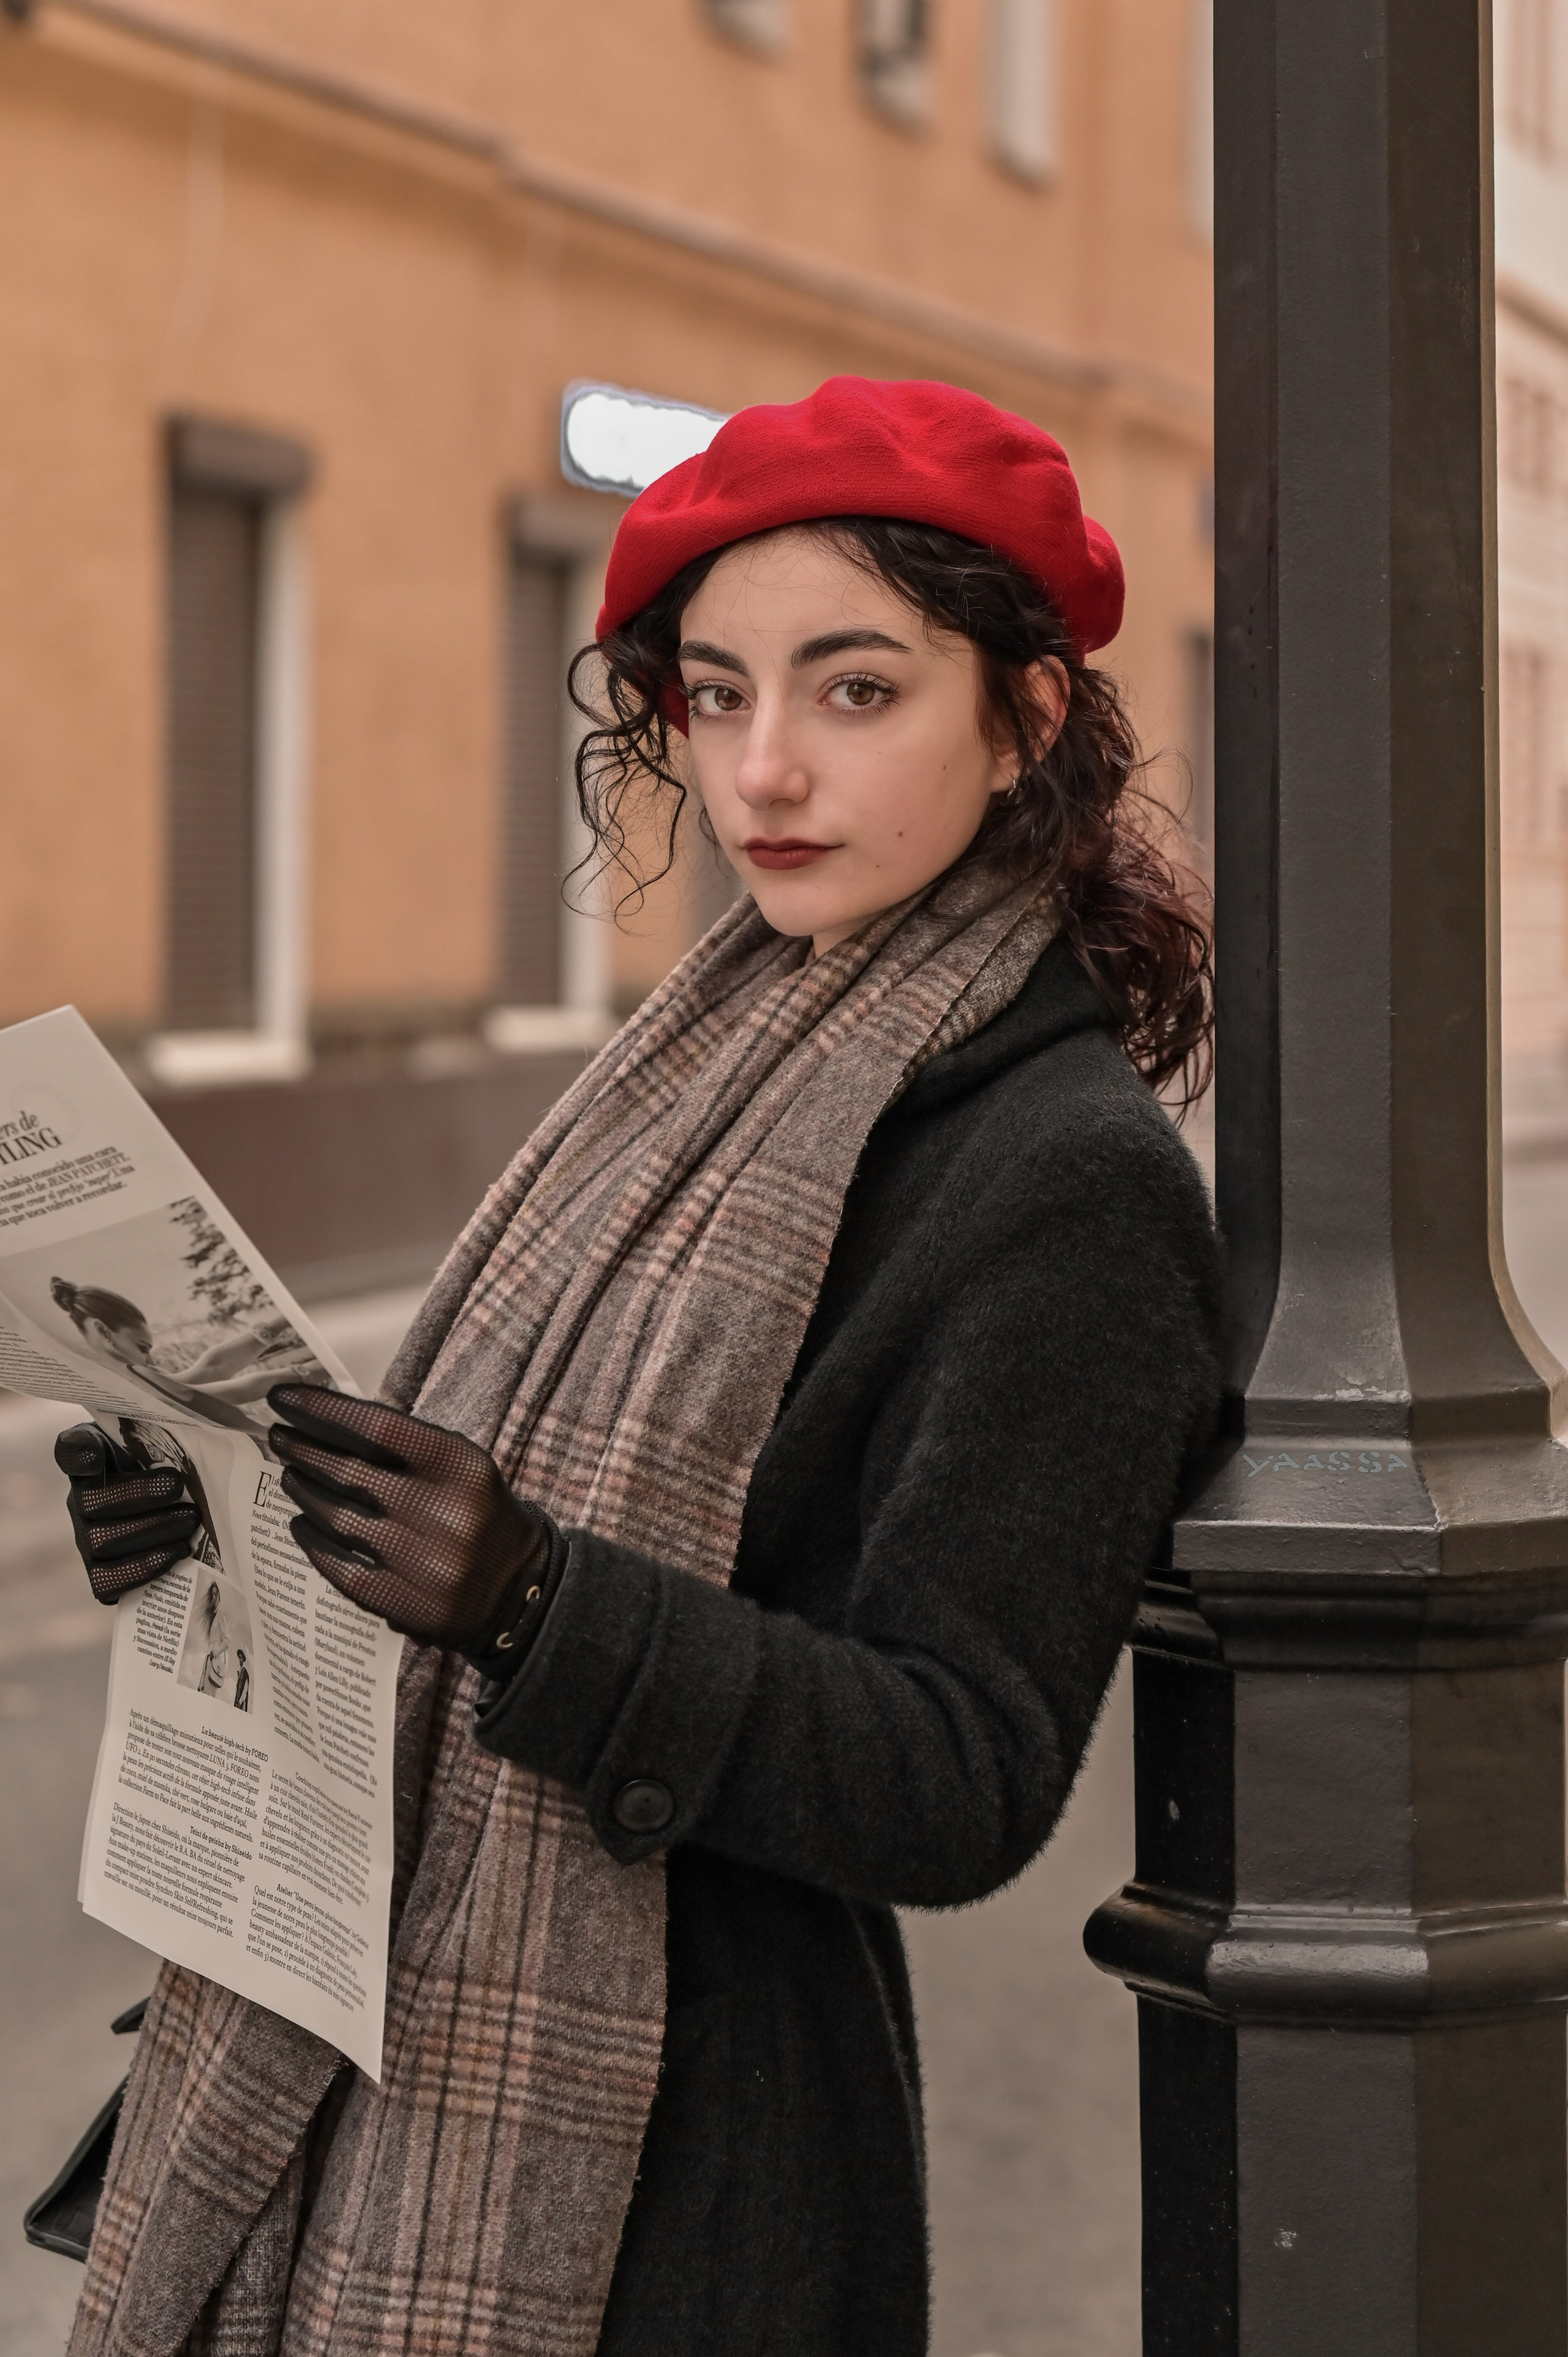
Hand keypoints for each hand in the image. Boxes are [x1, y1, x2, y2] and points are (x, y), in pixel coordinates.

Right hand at [55, 1423, 199, 1603]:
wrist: (177, 1509)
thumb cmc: (168, 1470)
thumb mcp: (160, 1441)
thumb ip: (154, 1428)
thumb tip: (166, 1424)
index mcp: (91, 1461)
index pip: (72, 1451)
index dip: (79, 1453)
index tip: (97, 1455)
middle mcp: (80, 1501)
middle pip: (91, 1503)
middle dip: (139, 1495)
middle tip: (177, 1487)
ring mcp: (87, 1541)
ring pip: (102, 1543)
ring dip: (152, 1530)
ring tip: (190, 1519)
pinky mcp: (101, 1577)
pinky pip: (109, 1582)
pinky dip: (145, 1567)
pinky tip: (178, 1551)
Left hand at [267, 1385, 556, 1659]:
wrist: (520, 1589)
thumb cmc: (479, 1513)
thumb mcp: (460, 1466)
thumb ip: (405, 1447)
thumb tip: (328, 1421)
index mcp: (462, 1467)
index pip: (379, 1426)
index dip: (323, 1410)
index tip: (284, 1399)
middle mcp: (445, 1514)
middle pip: (352, 1473)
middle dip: (305, 1451)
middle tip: (278, 1438)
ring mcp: (425, 1564)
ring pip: (341, 1520)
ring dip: (305, 1493)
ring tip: (290, 1476)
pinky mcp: (406, 1605)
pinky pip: (342, 1568)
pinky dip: (314, 1543)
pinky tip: (301, 1524)